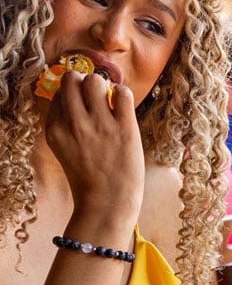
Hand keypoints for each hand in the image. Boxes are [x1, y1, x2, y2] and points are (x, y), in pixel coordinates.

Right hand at [44, 71, 143, 221]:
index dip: (72, 94)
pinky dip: (123, 94)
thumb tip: (77, 95)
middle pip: (72, 79)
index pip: (59, 93)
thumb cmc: (89, 179)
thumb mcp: (64, 149)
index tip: (82, 105)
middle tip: (95, 97)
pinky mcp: (124, 128)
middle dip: (84, 82)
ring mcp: (99, 125)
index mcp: (55, 129)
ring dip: (103, 86)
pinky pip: (122, 92)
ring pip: (96, 80)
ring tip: (109, 102)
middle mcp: (73, 123)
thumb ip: (65, 124)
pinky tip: (122, 107)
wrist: (107, 205)